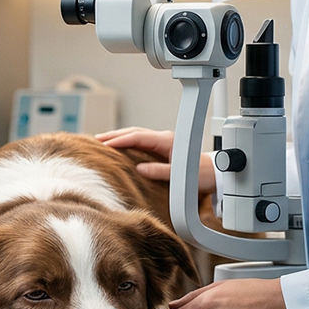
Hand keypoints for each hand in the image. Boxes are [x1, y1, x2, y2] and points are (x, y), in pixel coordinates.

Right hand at [95, 127, 216, 194]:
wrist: (213, 173)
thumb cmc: (200, 174)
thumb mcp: (181, 176)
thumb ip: (160, 171)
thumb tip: (140, 169)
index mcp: (167, 141)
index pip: (138, 137)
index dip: (120, 140)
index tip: (104, 145)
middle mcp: (163, 138)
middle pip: (134, 132)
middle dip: (114, 135)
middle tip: (95, 140)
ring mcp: (162, 141)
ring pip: (136, 135)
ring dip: (119, 137)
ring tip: (102, 142)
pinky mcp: (161, 147)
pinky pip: (139, 141)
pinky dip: (126, 141)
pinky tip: (118, 147)